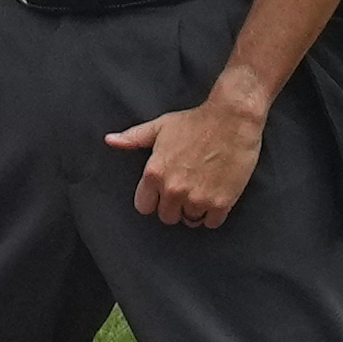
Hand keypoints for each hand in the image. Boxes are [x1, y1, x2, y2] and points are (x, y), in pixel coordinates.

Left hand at [110, 82, 270, 226]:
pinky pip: (211, 222)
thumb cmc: (195, 121)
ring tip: (201, 193)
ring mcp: (197, 198)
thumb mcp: (160, 127)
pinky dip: (213, 214)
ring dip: (194, 210)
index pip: (144, 206)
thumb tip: (110, 140)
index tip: (163, 193)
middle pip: (167, 216)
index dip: (153, 200)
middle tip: (185, 191)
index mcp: (155, 173)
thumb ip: (133, 138)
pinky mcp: (221, 202)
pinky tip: (216, 199)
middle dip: (174, 206)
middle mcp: (173, 189)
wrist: (232, 119)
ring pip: (189, 221)